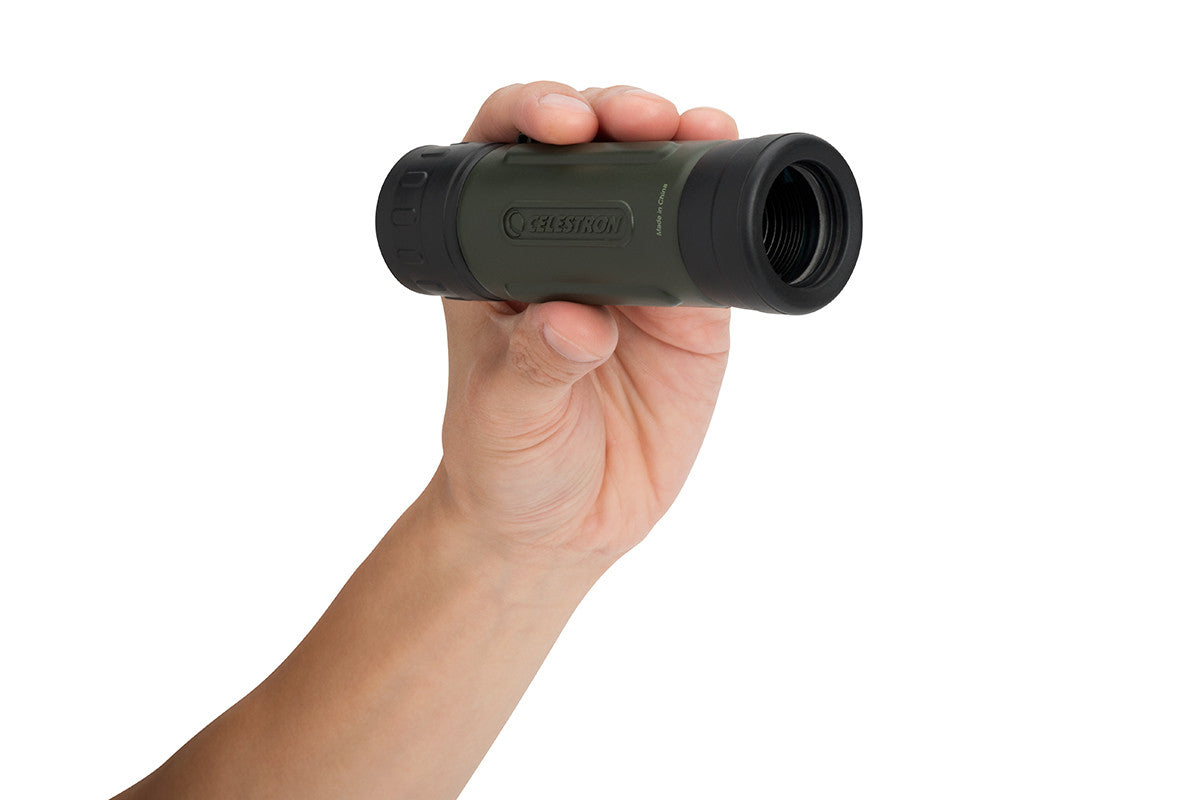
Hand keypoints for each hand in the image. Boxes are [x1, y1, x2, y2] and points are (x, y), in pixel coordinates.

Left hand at [426, 82, 736, 570]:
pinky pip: (715, 251)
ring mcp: (636, 276)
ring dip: (683, 143)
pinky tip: (742, 180)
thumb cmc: (505, 463)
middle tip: (640, 120)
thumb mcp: (503, 416)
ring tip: (702, 129)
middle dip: (618, 113)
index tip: (560, 126)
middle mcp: (568, 249)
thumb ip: (533, 367)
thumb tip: (576, 321)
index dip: (532, 115)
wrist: (562, 527)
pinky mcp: (692, 313)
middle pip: (594, 149)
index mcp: (498, 255)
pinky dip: (732, 212)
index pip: (506, 155)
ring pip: (662, 184)